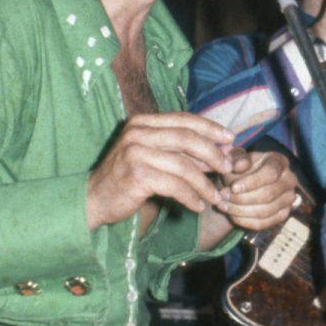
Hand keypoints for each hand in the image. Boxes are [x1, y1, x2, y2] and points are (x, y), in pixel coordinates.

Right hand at [86, 112, 235, 229]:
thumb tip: (222, 148)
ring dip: (205, 183)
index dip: (210, 128)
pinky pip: (174, 185)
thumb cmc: (128, 177)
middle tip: (228, 168)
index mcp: (143, 122)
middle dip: (212, 153)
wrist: (94, 198)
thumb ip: (182, 150)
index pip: (184, 119)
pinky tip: (198, 206)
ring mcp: (135, 153)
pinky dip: (191, 196)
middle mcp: (138, 133)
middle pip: (187, 138)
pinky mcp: (137, 175)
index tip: (231, 139)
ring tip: (216, 196)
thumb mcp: (155, 156)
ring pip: (183, 165)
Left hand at [217, 150, 298, 231]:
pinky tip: (232, 215)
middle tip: (223, 197)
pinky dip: (245, 221)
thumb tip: (242, 165)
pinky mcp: (282, 215)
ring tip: (223, 206)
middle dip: (242, 198)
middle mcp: (289, 180)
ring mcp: (288, 199)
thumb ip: (236, 160)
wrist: (242, 184)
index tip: (233, 187)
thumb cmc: (240, 168)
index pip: (271, 173)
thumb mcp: (235, 159)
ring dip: (240, 210)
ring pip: (265, 211)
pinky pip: (263, 223)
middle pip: (268, 195)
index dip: (251, 182)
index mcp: (279, 161)